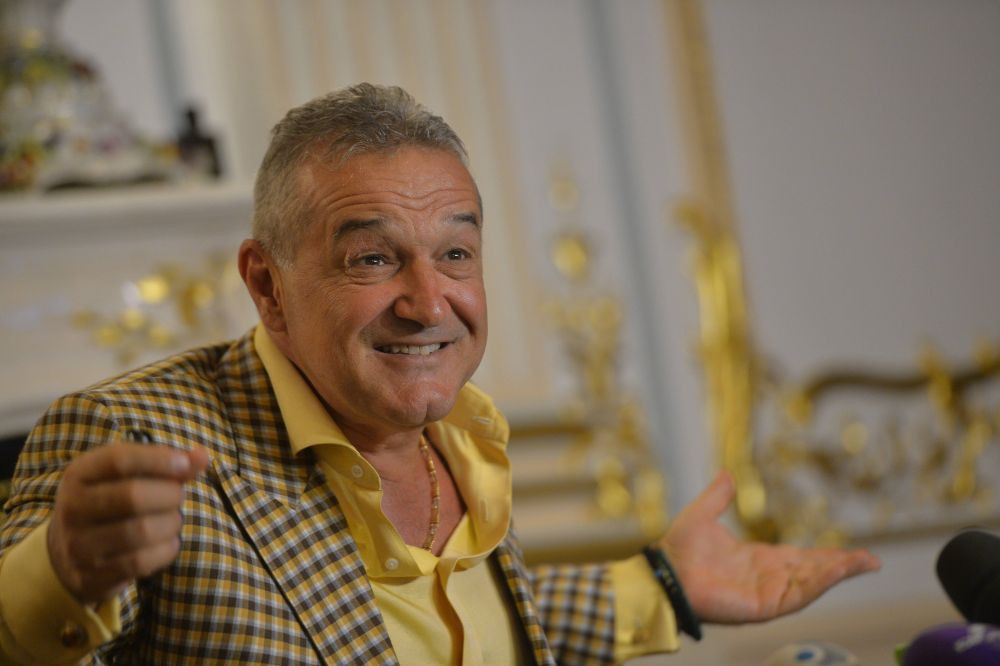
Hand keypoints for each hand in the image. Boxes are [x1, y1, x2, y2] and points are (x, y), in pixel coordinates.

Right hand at [47, 442, 209, 604]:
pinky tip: (168, 542)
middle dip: (168, 494)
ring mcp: (77, 545)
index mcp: (79, 474)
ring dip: (170, 523)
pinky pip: (139, 562)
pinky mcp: (89, 576)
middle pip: (132, 496)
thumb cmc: (112, 504)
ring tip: (173, 520)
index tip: (186, 464)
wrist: (69, 556)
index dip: (158, 460)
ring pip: (140, 531)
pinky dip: (165, 550)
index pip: (118, 460)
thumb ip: (168, 465)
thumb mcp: (130, 477)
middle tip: (177, 496)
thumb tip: (203, 456)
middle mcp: (72, 508)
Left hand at [658, 470, 880, 623]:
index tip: (852, 552)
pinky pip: (798, 594)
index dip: (827, 556)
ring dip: (838, 574)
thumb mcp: (702, 514)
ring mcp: (767, 594)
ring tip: (864, 562)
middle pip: (814, 573)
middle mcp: (767, 578)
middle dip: (842, 566)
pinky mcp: (763, 606)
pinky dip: (819, 583)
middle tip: (872, 561)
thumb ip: (718, 496)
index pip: (801, 559)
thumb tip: (725, 473)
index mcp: (758, 560)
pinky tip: (838, 571)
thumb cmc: (679, 550)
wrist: (665, 572)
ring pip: (811, 584)